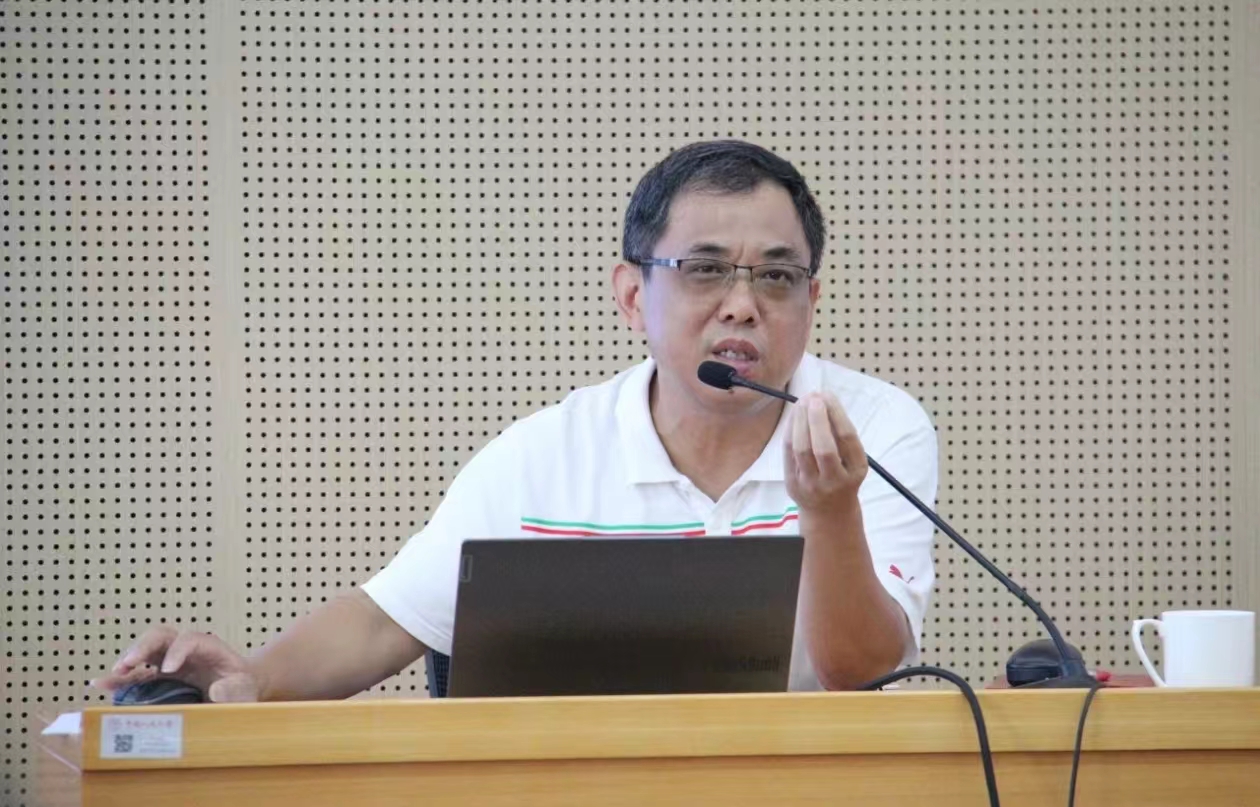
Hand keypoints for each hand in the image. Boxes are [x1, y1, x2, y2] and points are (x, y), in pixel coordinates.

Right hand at [91, 626, 261, 702]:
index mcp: (209, 648)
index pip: (191, 639)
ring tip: (113, 675)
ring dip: (128, 659)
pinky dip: (120, 677)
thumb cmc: (243, 687)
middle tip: (129, 663)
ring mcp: (171, 660)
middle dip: (144, 646)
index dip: (178, 651)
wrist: (240, 690)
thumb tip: (215, 691)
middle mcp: (187, 649)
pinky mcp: (160, 676)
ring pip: (145, 649)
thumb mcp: (245, 688)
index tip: (168, 670)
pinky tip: (102, 684)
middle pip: (162, 635)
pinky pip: (137, 672)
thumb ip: (234, 690)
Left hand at [784, 391, 867, 518]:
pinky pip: (788, 454)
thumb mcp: (853, 462)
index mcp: (856, 470)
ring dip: (800, 422)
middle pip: (823, 447)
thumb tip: (825, 400)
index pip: (847, 438)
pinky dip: (790, 432)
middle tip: (813, 397)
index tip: (828, 396)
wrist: (829, 514)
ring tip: (802, 403)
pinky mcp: (793, 484)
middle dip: (817, 418)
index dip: (836, 414)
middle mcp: (834, 480)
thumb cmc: (843, 477)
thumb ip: (842, 437)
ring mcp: (812, 484)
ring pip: (801, 450)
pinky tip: (793, 417)